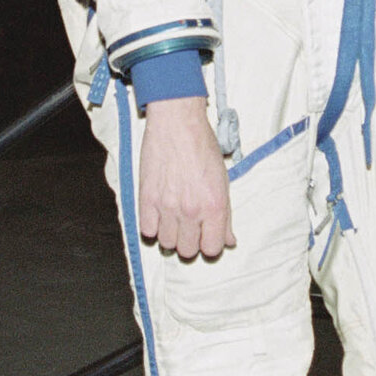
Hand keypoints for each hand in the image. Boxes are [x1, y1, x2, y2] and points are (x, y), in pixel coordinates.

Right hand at [137, 98, 236, 260]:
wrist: (177, 123)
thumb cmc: (202, 146)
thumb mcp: (223, 180)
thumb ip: (225, 215)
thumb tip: (229, 240)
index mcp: (214, 206)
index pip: (212, 249)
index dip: (210, 245)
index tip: (206, 237)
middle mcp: (191, 210)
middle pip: (188, 251)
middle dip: (190, 243)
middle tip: (189, 229)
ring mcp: (167, 206)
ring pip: (167, 244)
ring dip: (171, 236)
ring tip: (173, 221)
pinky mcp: (147, 198)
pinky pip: (147, 230)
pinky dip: (153, 227)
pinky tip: (159, 216)